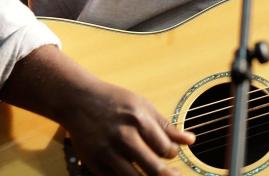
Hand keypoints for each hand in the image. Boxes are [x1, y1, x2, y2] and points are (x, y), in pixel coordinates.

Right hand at [57, 78, 194, 175]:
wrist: (79, 100)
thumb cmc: (115, 101)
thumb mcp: (143, 106)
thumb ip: (166, 126)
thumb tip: (190, 140)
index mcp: (138, 120)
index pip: (164, 148)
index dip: (172, 153)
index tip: (170, 153)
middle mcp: (123, 137)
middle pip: (152, 168)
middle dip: (167, 175)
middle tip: (173, 175)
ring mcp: (107, 152)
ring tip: (156, 175)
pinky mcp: (94, 163)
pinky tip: (134, 174)